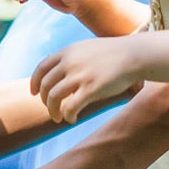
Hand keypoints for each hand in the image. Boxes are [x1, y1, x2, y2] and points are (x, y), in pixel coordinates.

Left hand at [31, 36, 145, 122]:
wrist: (135, 55)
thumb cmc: (114, 54)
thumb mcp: (88, 49)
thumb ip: (72, 58)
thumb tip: (60, 72)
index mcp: (68, 52)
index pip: (42, 67)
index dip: (35, 82)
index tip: (34, 93)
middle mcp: (70, 62)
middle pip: (45, 85)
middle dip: (45, 100)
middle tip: (52, 109)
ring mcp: (80, 75)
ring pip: (53, 97)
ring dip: (53, 111)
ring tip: (58, 117)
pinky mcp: (91, 89)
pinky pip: (70, 107)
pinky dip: (67, 116)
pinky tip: (72, 119)